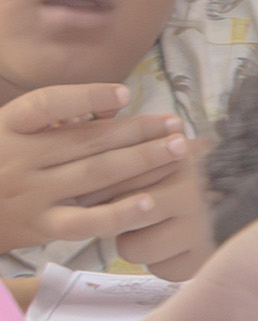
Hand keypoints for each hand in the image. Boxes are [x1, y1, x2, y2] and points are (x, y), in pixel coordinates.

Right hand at [0, 86, 190, 259]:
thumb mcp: (6, 131)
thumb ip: (52, 117)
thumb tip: (111, 105)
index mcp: (6, 127)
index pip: (45, 104)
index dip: (86, 96)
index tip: (123, 94)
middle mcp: (18, 158)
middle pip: (87, 140)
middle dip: (137, 130)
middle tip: (175, 123)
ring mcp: (30, 193)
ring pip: (95, 174)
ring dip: (142, 161)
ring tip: (177, 149)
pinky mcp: (40, 226)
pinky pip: (85, 221)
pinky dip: (119, 213)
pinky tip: (150, 203)